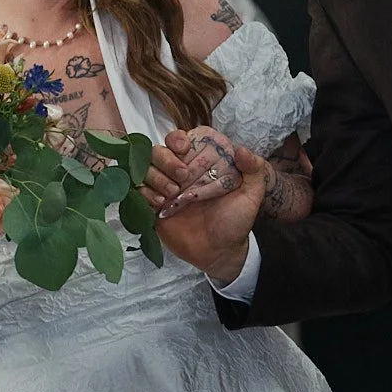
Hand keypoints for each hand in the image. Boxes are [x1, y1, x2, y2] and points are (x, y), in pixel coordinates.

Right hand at [152, 129, 266, 285]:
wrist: (219, 253)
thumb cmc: (235, 222)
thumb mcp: (251, 195)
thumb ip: (253, 170)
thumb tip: (242, 150)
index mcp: (200, 163)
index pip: (180, 139)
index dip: (177, 139)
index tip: (184, 148)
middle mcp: (179, 172)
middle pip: (158, 150)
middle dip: (166, 159)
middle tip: (182, 177)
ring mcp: (164, 188)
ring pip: (144, 168)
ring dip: (155, 177)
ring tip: (172, 194)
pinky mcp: (153, 206)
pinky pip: (137, 191)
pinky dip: (146, 193)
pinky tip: (162, 205)